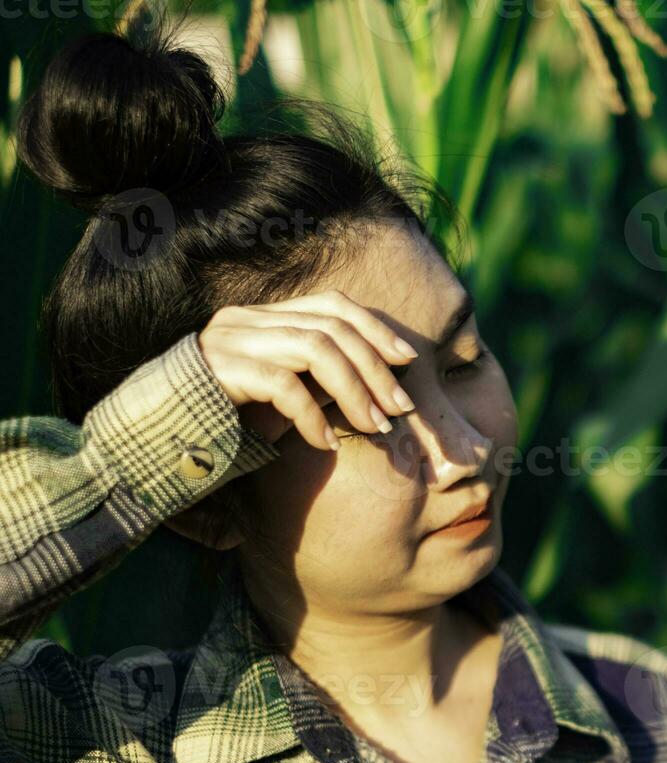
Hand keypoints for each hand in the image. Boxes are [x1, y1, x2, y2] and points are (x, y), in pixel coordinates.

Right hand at [197, 289, 418, 450]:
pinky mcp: (218, 370)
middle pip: (332, 326)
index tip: (408, 361)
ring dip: (354, 391)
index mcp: (262, 317)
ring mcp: (230, 341)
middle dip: (375, 367)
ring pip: (315, 348)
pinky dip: (312, 416)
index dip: (375, 329)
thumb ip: (315, 382)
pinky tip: (326, 444)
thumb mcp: (279, 398)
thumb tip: (377, 391)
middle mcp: (246, 319)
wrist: (147, 443)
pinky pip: (283, 384)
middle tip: (400, 409)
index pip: (331, 304)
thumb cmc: (220, 426)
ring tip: (374, 428)